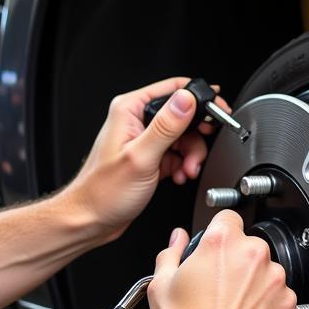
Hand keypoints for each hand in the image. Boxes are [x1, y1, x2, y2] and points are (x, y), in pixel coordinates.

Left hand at [64, 77, 231, 241]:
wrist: (91, 219)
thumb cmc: (103, 192)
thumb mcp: (141, 157)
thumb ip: (166, 126)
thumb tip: (187, 99)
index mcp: (130, 109)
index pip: (173, 89)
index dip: (199, 99)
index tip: (217, 112)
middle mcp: (136, 120)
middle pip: (183, 115)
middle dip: (196, 137)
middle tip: (197, 155)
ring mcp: (144, 138)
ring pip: (183, 137)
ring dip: (191, 155)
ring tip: (185, 171)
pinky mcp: (150, 155)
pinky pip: (177, 152)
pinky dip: (183, 164)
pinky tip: (178, 175)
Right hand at [146, 212, 296, 308]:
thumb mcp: (161, 286)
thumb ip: (171, 253)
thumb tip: (177, 240)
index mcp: (223, 244)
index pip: (229, 218)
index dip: (220, 233)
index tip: (218, 248)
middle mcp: (255, 259)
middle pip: (251, 247)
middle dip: (238, 263)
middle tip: (219, 289)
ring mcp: (277, 286)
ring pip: (269, 276)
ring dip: (256, 288)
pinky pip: (281, 303)